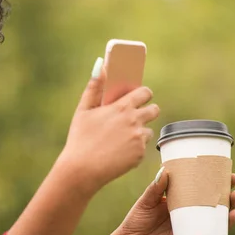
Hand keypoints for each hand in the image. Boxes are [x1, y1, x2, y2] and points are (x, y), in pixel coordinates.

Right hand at [56, 59, 159, 194]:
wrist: (82, 169)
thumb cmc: (80, 138)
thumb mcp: (84, 110)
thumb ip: (94, 87)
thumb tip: (100, 65)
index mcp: (122, 107)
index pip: (145, 92)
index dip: (143, 94)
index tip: (138, 96)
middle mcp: (135, 121)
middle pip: (154, 109)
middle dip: (147, 110)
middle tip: (135, 116)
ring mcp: (139, 139)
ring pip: (148, 130)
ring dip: (139, 131)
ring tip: (121, 138)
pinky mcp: (139, 155)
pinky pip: (142, 147)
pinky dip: (133, 148)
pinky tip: (118, 152)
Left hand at [113, 169, 234, 234]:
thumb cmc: (136, 220)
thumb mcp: (146, 200)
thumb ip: (155, 187)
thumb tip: (165, 170)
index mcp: (183, 205)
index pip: (206, 193)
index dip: (220, 185)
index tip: (231, 175)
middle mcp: (190, 219)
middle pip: (216, 210)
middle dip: (230, 201)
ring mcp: (190, 234)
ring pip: (215, 229)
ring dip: (228, 222)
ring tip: (234, 212)